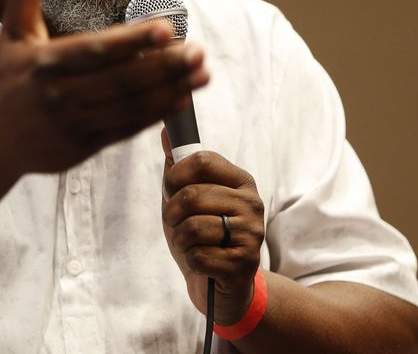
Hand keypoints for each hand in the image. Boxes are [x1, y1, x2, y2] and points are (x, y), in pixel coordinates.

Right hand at [0, 0, 210, 173]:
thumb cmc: (5, 79)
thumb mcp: (12, 32)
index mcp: (45, 62)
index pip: (96, 50)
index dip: (133, 40)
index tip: (166, 27)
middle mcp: (61, 95)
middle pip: (122, 80)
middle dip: (164, 65)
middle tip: (199, 50)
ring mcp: (75, 123)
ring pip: (130, 106)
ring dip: (170, 89)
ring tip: (203, 71)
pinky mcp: (85, 146)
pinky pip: (127, 129)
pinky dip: (158, 114)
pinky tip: (184, 98)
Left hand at [161, 129, 264, 323]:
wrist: (223, 286)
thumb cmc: (203, 236)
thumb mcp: (188, 198)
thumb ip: (178, 166)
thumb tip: (165, 131)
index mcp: (241, 181)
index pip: (201, 160)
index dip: (175, 175)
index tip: (170, 190)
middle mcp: (252, 204)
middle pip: (192, 195)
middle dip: (171, 213)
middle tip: (175, 223)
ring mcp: (251, 234)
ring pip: (192, 227)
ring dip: (181, 240)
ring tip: (191, 244)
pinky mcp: (244, 264)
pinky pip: (198, 256)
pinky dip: (192, 261)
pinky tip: (204, 263)